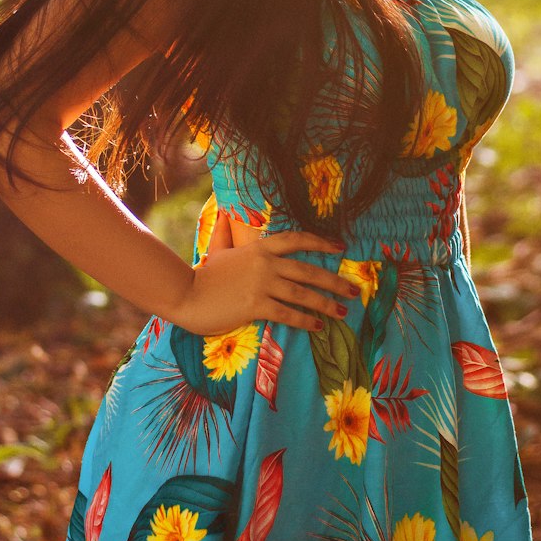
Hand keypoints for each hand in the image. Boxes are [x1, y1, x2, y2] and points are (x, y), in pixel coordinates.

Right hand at [171, 209, 357, 336]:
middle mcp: (264, 263)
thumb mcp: (218, 249)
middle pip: (308, 270)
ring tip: (342, 311)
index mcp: (259, 247)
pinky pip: (287, 314)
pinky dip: (305, 320)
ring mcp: (261, 284)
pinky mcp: (255, 306)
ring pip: (302, 294)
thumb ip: (225, 233)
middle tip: (353, 289)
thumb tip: (225, 214)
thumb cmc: (204, 275)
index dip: (320, 242)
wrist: (186, 295)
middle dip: (334, 281)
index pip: (296, 240)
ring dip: (325, 303)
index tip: (341, 247)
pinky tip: (318, 326)